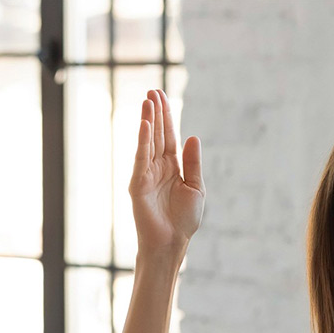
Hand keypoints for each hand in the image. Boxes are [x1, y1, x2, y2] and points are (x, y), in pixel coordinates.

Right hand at [129, 89, 204, 256]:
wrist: (172, 242)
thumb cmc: (184, 219)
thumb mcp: (195, 187)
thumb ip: (193, 163)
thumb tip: (192, 137)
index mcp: (172, 167)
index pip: (169, 137)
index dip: (167, 117)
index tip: (162, 97)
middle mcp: (157, 167)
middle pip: (157, 134)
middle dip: (156, 113)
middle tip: (153, 90)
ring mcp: (146, 174)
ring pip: (148, 142)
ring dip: (148, 121)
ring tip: (148, 100)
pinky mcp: (138, 183)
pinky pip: (141, 158)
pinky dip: (143, 141)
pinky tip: (145, 125)